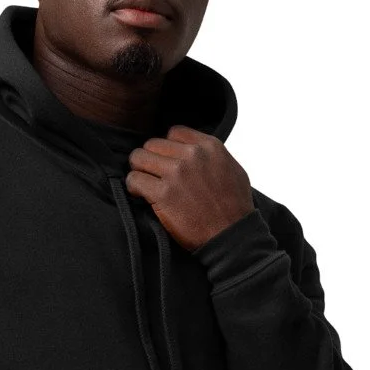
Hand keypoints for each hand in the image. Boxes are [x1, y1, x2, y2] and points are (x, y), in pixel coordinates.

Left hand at [125, 126, 254, 250]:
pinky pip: (134, 180)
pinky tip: (140, 195)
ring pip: (139, 158)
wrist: (231, 236)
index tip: (167, 161)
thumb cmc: (235, 208)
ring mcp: (176, 173)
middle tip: (152, 174)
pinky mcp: (163, 194)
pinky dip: (134, 187)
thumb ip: (213, 156)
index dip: (167, 147)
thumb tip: (198, 152)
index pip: (174, 133)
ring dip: (139, 171)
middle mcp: (191, 155)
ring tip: (144, 184)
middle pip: (153, 144)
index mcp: (209, 146)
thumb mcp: (232, 170)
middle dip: (150, 159)